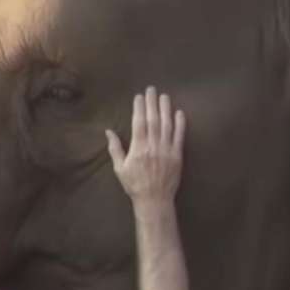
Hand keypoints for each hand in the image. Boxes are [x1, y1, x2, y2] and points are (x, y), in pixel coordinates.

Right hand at [105, 86, 185, 205]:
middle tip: (151, 89)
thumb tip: (108, 132)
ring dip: (166, 109)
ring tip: (164, 96)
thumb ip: (115, 149)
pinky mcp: (177, 156)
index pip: (139, 122)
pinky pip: (179, 136)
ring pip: (167, 125)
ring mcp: (167, 150)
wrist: (154, 200)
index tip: (139, 97)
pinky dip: (180, 124)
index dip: (139, 108)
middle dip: (152, 103)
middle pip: (153, 119)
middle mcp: (153, 146)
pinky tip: (179, 113)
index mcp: (138, 148)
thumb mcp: (120, 168)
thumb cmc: (134, 185)